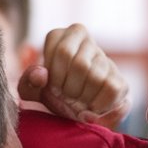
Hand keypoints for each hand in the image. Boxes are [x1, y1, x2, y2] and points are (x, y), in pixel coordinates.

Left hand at [16, 23, 131, 129]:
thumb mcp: (35, 91)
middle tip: (66, 98)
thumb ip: (28, 83)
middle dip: (70, 89)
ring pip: (96, 77)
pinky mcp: (119, 78)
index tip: (54, 87)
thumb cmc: (54, 94)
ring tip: (77, 104)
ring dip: (83, 99)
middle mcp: (85, 39)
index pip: (63, 51)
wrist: (77, 111)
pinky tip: (90, 108)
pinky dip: (98, 105)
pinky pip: (111, 89)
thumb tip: (40, 74)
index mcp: (63, 35)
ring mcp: (104, 57)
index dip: (57, 76)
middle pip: (80, 64)